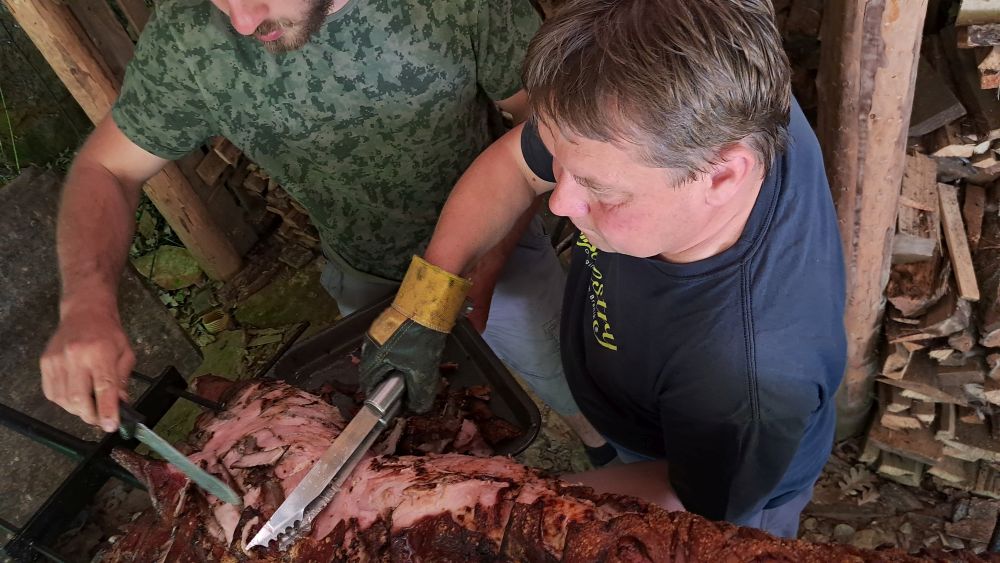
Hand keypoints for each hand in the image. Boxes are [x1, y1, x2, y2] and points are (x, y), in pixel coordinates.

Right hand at [40, 303, 133, 430]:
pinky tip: (75, 396)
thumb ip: (123, 380)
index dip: (107, 410)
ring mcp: (56, 360)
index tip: (111, 426)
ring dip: (78, 410)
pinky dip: (64, 402)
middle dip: (91, 415)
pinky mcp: (45, 363)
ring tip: (89, 405)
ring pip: (64, 400)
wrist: (84, 312)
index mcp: (99, 353)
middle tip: (100, 419)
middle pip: (79, 399)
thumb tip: (121, 405)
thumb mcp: (126, 353)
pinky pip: (52, 393)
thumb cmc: (109, 333)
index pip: (104, 388)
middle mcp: (75, 357)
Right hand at [359, 256, 470, 412]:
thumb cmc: (421, 338)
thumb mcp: (422, 371)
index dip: (383, 398)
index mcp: (372, 358)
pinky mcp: (389, 322)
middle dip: (393, 381)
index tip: (398, 400)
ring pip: (387, 358)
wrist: (428, 302)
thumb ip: (418, 394)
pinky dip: (403, 352)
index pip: (369, 386)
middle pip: (378, 372)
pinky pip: (393, 345)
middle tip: (410, 385)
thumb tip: (416, 408)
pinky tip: (418, 351)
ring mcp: (378, 331)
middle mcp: (370, 344)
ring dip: (400, 366)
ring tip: (417, 368)